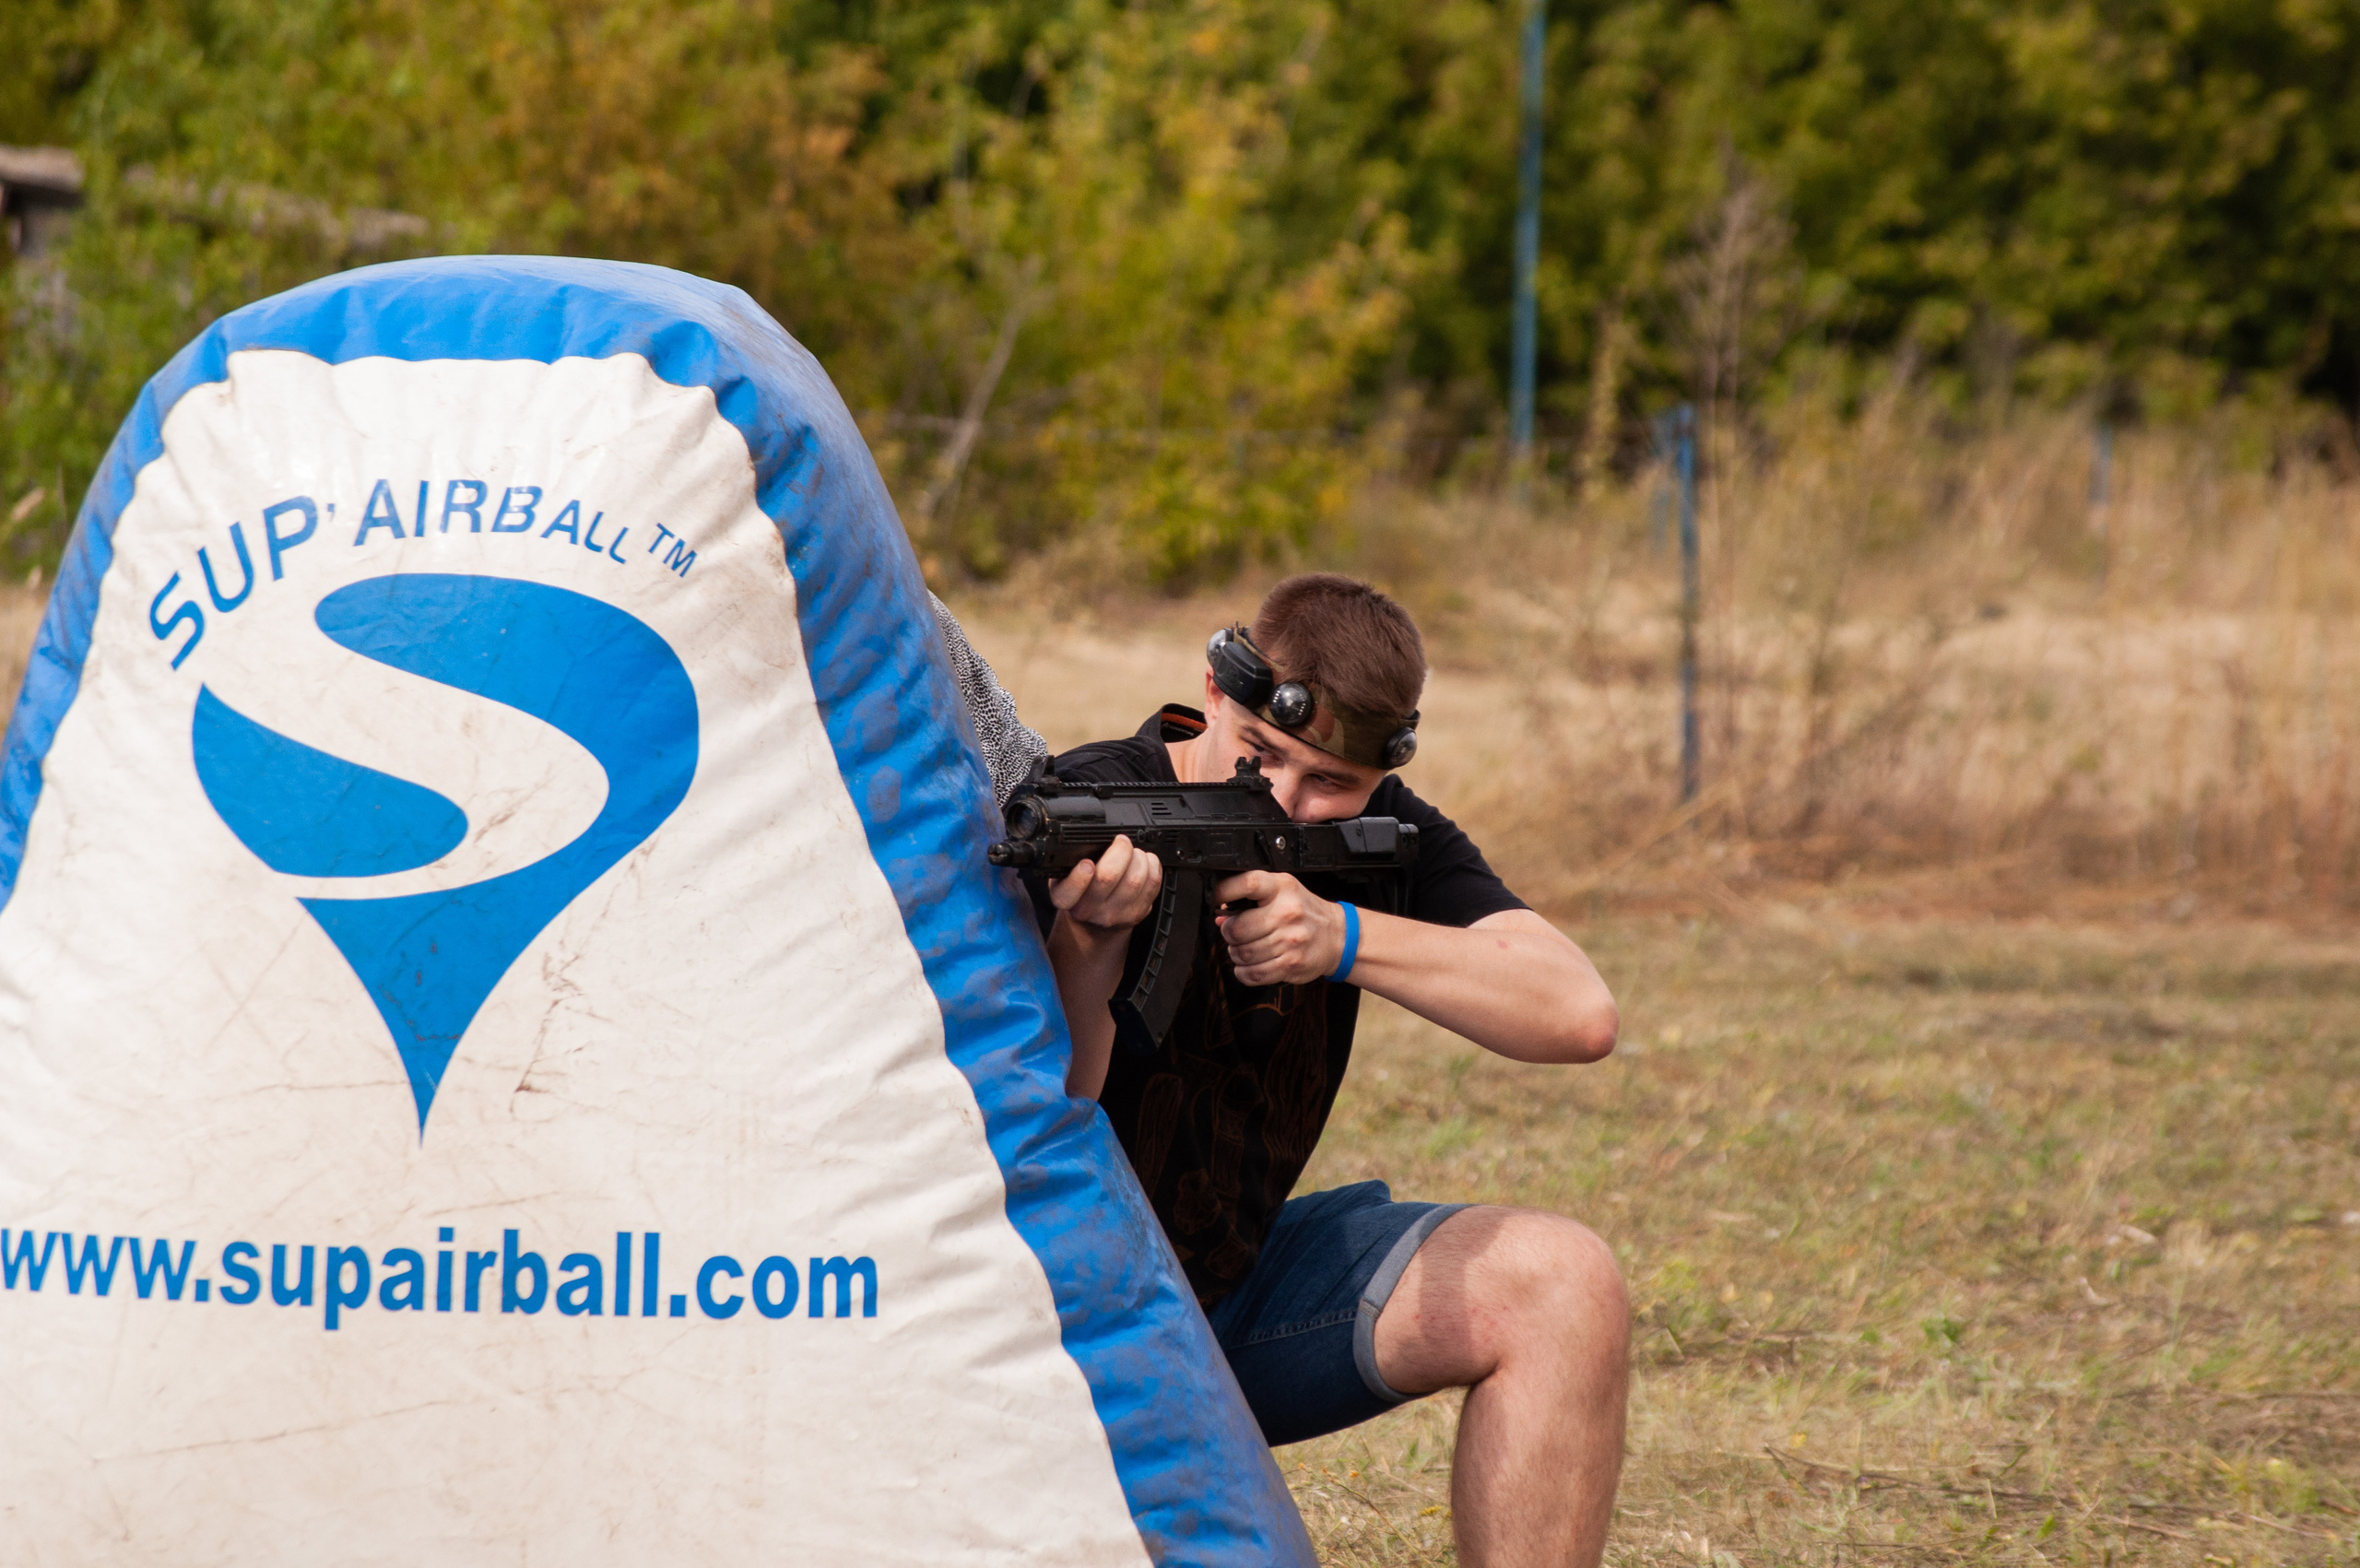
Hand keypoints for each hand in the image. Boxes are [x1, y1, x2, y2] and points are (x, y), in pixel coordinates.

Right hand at [1048, 834, 1163, 939]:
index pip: (1069, 893)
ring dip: (1139, 857)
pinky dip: (1152, 866)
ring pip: (1134, 880)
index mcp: (1065, 898)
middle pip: (1108, 877)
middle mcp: (1088, 910)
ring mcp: (1114, 914)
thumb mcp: (1064, 876)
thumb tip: (1089, 839)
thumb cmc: (1081, 891)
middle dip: (1120, 851)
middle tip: (1121, 842)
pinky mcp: (1136, 914)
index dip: (1079, 876)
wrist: (1094, 924)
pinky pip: (1152, 885)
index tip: (1087, 863)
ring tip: (1134, 852)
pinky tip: (1145, 862)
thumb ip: (1070, 861)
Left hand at [1213, 870, 1345, 985]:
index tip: (1215, 899)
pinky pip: (1253, 974)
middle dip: (1229, 934)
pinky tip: (1250, 965)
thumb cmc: (1305, 912)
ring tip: (1245, 948)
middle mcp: (1287, 913)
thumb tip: (1220, 916)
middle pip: (1237, 929)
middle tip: (1235, 933)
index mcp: (1282, 888)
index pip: (1248, 883)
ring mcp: (1290, 941)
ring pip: (1242, 954)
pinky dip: (1244, 972)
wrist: (1338, 936)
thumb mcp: (1282, 892)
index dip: (1223, 891)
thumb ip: (1251, 898)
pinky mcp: (1291, 965)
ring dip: (1236, 954)